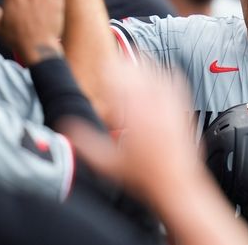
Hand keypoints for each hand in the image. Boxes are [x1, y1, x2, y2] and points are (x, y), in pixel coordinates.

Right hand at [62, 62, 199, 197]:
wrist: (176, 184)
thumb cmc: (144, 177)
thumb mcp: (107, 163)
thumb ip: (84, 143)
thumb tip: (66, 127)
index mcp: (131, 112)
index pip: (116, 76)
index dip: (105, 69)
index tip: (99, 70)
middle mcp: (151, 103)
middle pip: (134, 68)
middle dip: (121, 64)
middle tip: (111, 67)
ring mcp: (169, 103)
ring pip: (154, 70)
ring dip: (140, 63)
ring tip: (130, 63)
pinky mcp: (182, 108)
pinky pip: (174, 80)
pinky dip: (164, 72)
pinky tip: (160, 72)